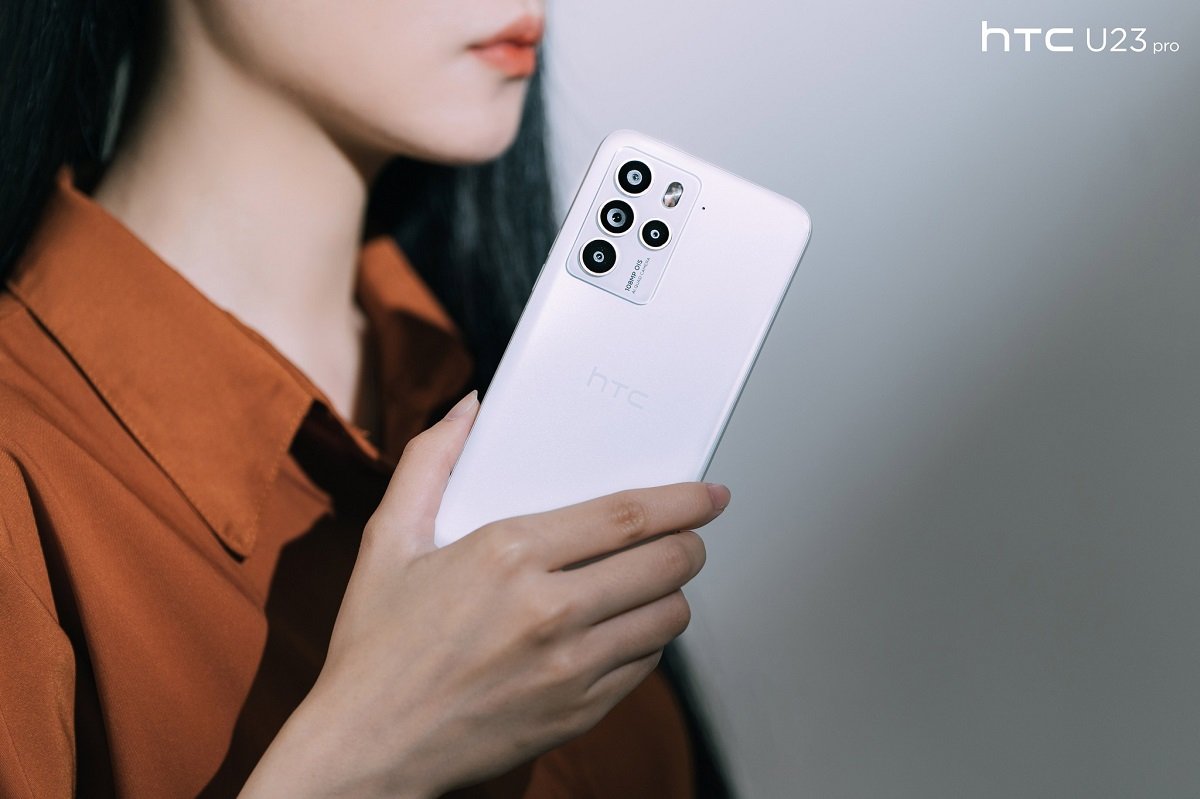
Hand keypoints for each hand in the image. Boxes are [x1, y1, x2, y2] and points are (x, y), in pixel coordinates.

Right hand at [241, 390, 729, 797]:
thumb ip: (430, 461)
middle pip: (663, 563)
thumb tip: (470, 408)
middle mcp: (548, 611)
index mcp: (507, 555)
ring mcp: (568, 668)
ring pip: (666, 617)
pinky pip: (645, 667)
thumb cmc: (376, 646)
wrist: (369, 747)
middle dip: (692, 542)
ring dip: (675, 592)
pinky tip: (628, 628)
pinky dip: (649, 641)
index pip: (627, 515)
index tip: (709, 493)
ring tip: (659, 580)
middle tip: (693, 534)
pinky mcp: (576, 713)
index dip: (682, 499)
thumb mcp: (388, 540)